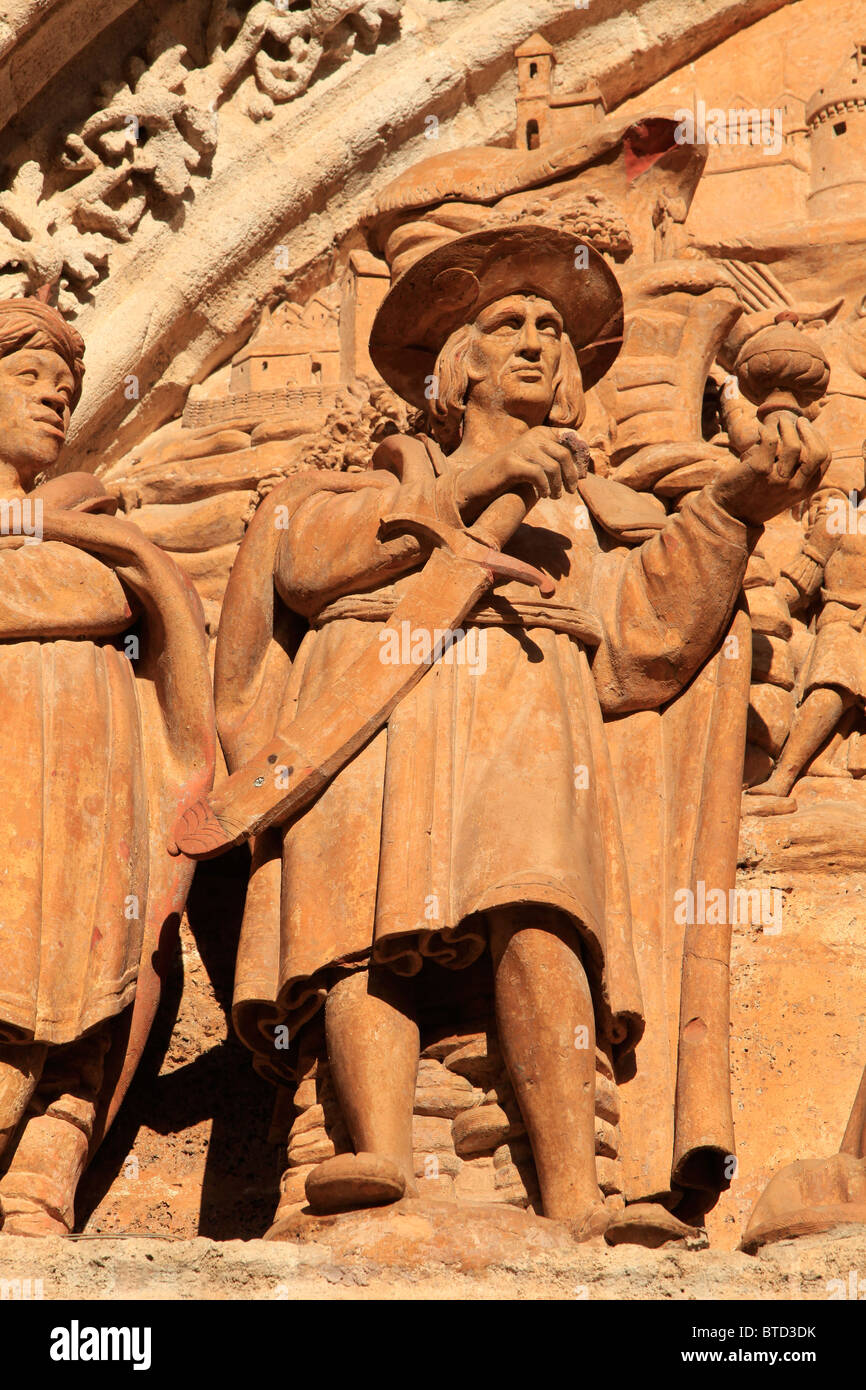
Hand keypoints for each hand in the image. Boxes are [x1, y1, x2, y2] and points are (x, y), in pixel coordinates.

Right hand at [454, 426, 586, 520]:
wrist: (480, 482)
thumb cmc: (512, 475)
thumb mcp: (535, 462)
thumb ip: (555, 459)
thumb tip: (583, 466)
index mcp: (539, 432)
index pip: (570, 438)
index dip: (579, 456)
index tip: (581, 475)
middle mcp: (531, 436)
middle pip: (564, 454)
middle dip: (572, 475)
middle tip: (571, 491)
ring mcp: (520, 448)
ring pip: (553, 467)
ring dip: (558, 486)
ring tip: (555, 496)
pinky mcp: (511, 463)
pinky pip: (538, 475)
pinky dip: (544, 488)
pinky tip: (543, 495)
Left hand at [709, 413, 828, 526]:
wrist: (729, 514)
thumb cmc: (757, 498)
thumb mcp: (784, 491)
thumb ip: (796, 474)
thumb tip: (805, 444)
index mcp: (804, 490)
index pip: (824, 459)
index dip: (818, 439)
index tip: (807, 429)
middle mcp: (794, 486)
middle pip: (817, 453)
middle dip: (810, 432)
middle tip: (799, 420)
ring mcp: (778, 479)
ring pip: (794, 445)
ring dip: (787, 428)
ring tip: (778, 421)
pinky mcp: (760, 470)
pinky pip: (770, 442)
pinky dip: (766, 431)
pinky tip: (760, 429)